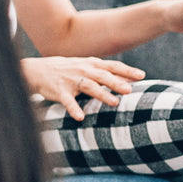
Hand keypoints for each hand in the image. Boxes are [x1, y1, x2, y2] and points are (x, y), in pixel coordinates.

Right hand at [22, 56, 143, 121]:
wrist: (40, 70)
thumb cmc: (70, 69)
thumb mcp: (89, 66)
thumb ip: (108, 72)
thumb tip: (130, 77)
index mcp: (92, 64)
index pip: (112, 66)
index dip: (127, 71)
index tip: (141, 75)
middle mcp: (83, 70)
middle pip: (103, 76)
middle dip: (117, 82)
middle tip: (130, 90)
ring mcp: (71, 81)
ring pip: (89, 87)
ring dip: (102, 94)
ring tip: (114, 103)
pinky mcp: (60, 91)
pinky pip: (68, 101)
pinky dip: (73, 109)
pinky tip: (80, 117)